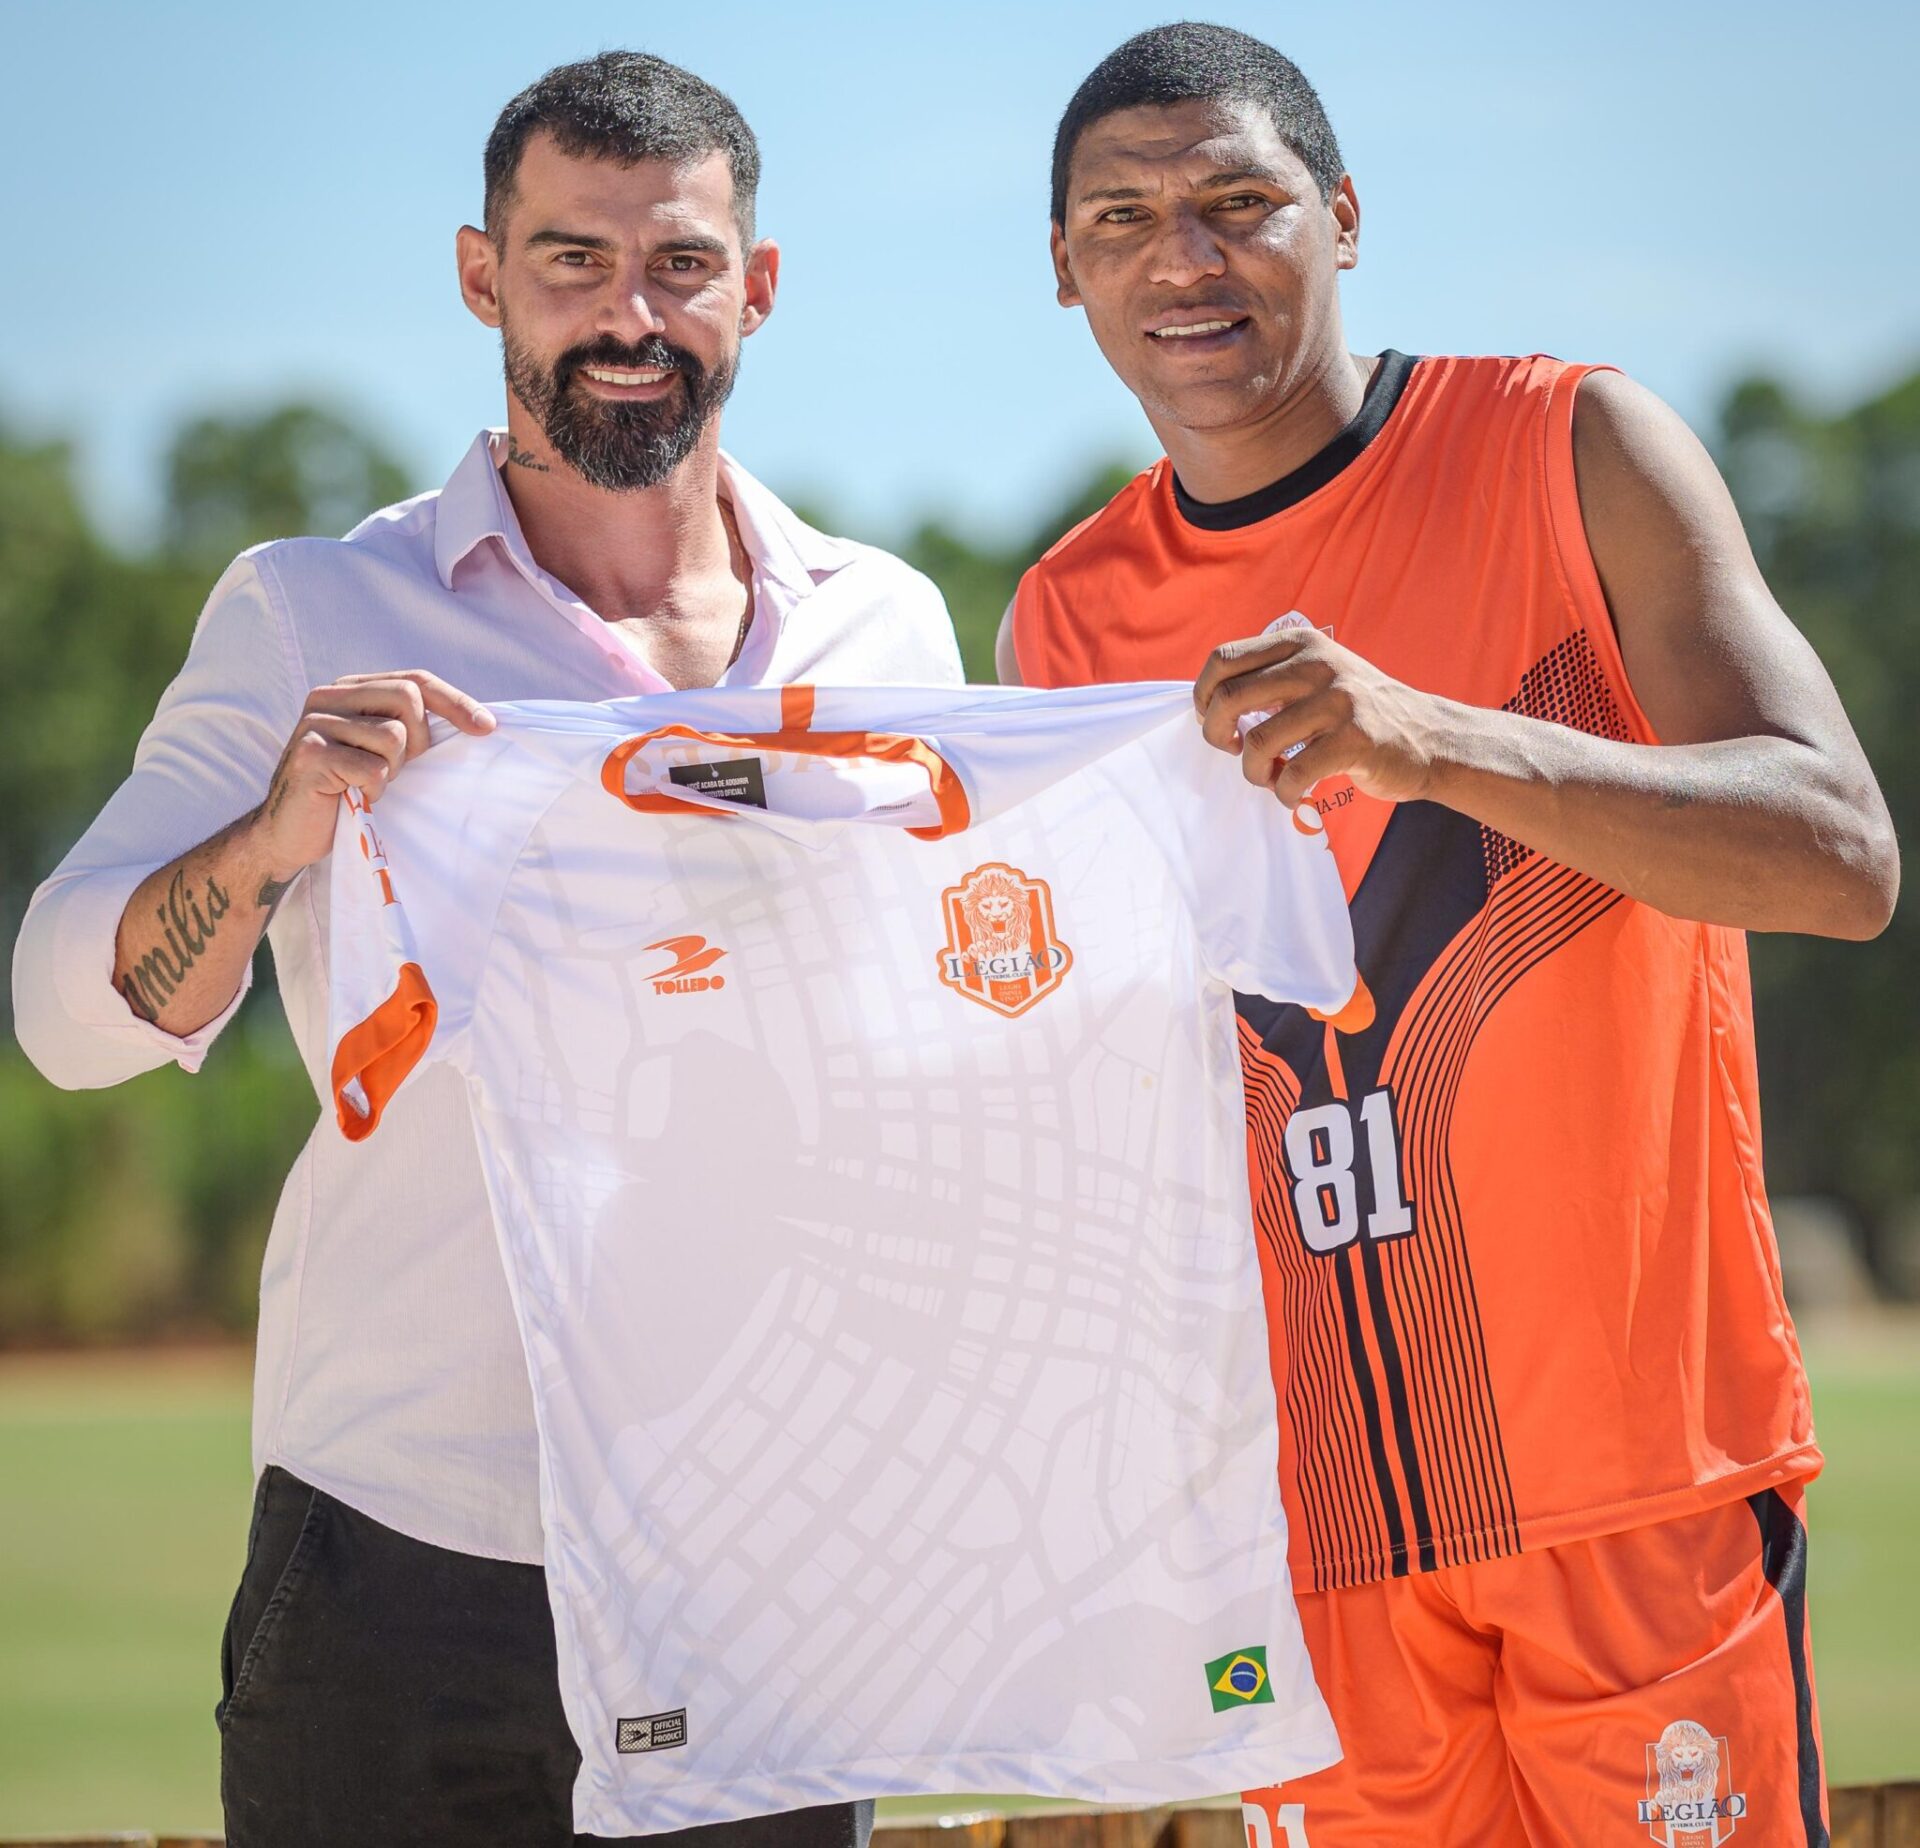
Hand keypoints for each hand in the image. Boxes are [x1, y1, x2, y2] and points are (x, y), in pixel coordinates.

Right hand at [248, 672, 494, 885]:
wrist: (289, 833)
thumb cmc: (346, 792)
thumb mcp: (381, 751)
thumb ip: (408, 726)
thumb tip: (476, 720)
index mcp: (349, 690)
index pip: (414, 680)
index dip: (455, 701)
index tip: (488, 727)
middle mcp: (327, 697)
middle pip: (408, 697)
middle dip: (420, 738)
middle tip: (400, 768)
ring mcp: (315, 724)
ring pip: (394, 736)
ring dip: (391, 771)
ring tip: (366, 784)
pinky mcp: (310, 755)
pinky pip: (373, 769)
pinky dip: (374, 790)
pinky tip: (353, 796)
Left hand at [1194, 628, 1450, 806]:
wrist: (1428, 736)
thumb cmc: (1358, 713)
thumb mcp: (1316, 674)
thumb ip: (1271, 677)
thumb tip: (1210, 701)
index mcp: (1300, 642)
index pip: (1223, 659)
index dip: (1203, 696)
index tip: (1214, 721)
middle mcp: (1317, 663)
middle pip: (1230, 697)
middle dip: (1217, 735)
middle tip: (1234, 752)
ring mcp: (1338, 699)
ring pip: (1259, 741)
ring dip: (1254, 772)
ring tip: (1271, 777)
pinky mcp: (1356, 738)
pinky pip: (1295, 773)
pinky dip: (1284, 792)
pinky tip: (1294, 793)